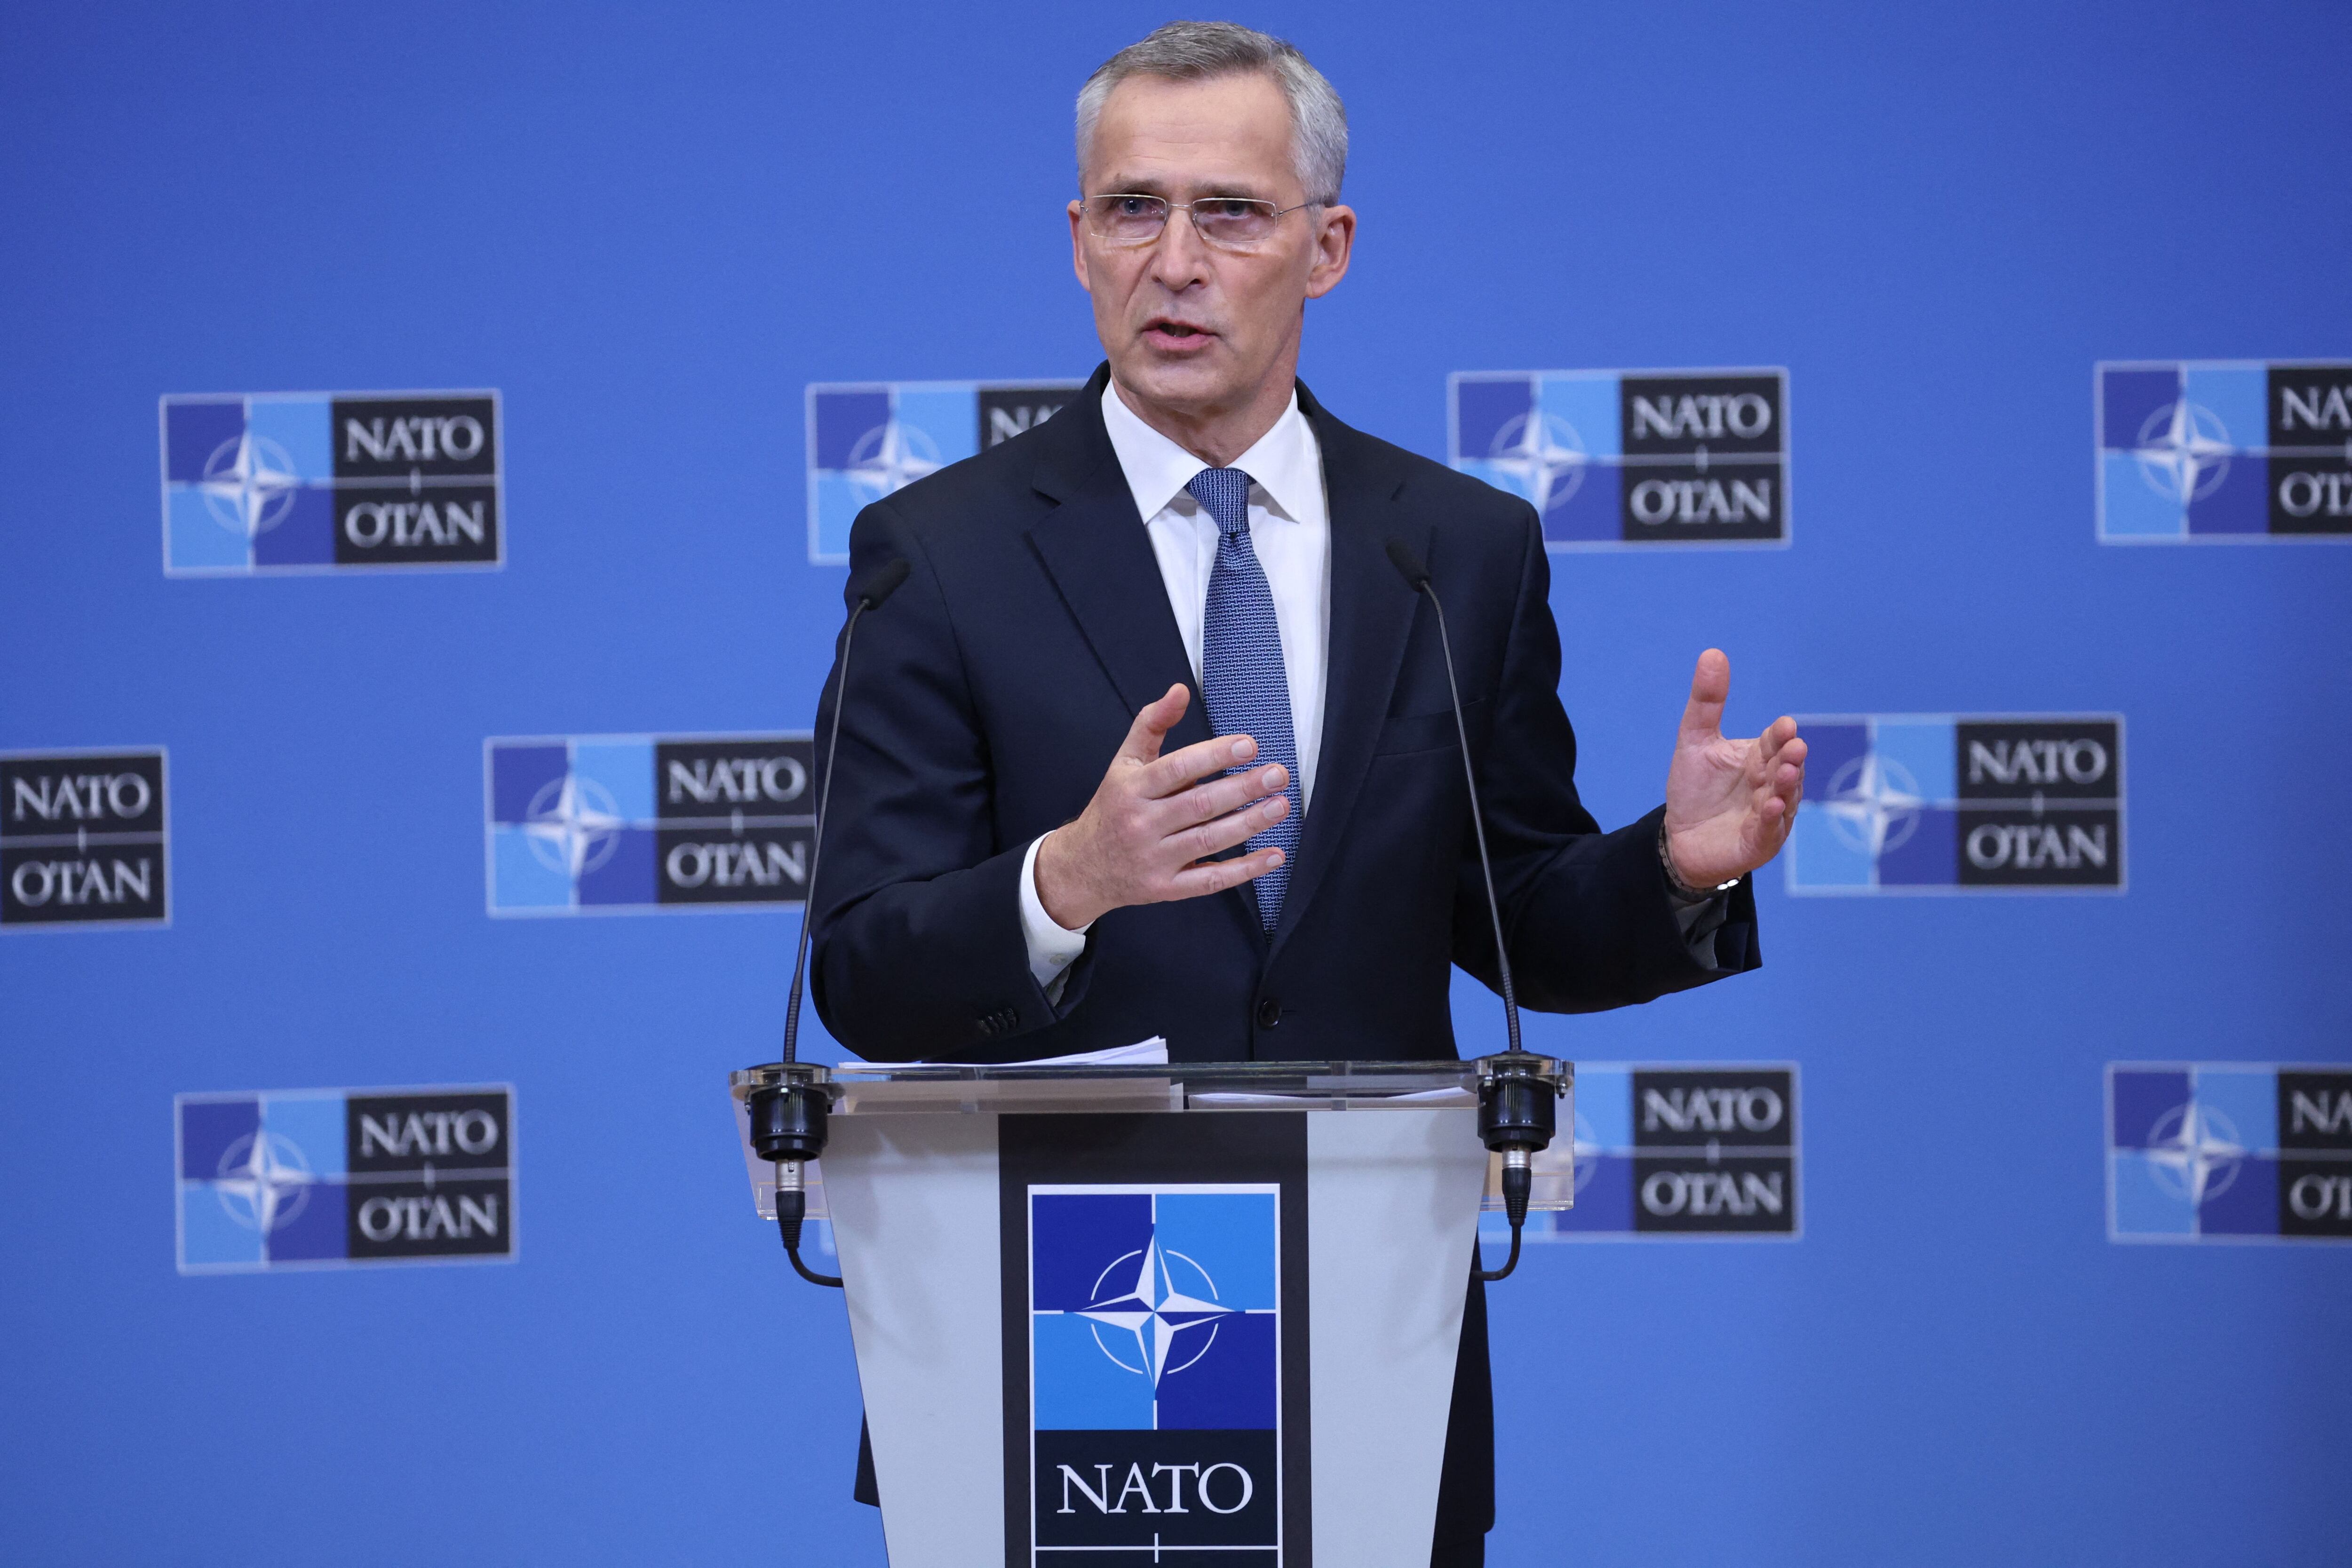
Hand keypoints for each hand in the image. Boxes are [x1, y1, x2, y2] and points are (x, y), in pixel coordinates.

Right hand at [1035, 683, 1290, 929]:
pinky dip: (1245, 870)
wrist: (1083, 868)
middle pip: (1198, 804)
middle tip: (1277, 774)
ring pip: (1208, 840)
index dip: (1214, 756)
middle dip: (1242, 788)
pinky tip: (1273, 856)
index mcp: (1132, 788)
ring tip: (1281, 805)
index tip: (1249, 745)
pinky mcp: (1166, 888)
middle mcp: (1142, 823)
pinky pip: (1210, 880)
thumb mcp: (1123, 762)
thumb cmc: (1113, 808)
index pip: (1176, 769)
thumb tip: (1179, 691)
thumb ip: (1151, 723)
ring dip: (1249, 823)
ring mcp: (1154, 859)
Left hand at [1662, 650, 1805, 887]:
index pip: (1775, 741)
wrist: (1680, 838)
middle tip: (1793, 746)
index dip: (1780, 735)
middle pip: (1786, 767)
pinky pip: (1769, 829)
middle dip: (1790, 757)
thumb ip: (1707, 701)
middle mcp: (1771, 784)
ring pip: (1784, 797)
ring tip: (1785, 773)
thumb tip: (1713, 652)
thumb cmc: (1695, 789)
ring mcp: (1770, 815)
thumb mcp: (1695, 741)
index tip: (1785, 726)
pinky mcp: (1759, 842)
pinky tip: (1771, 806)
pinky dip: (1772, 818)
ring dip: (1787, 786)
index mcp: (1760, 758)